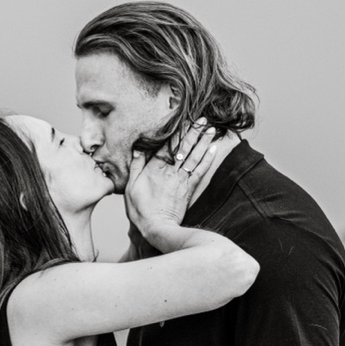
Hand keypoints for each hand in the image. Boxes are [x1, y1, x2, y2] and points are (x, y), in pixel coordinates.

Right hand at [124, 118, 216, 239]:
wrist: (156, 227)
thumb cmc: (140, 209)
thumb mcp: (131, 187)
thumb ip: (136, 166)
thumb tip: (138, 150)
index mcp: (154, 168)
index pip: (167, 145)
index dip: (177, 132)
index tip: (184, 119)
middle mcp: (170, 171)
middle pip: (184, 147)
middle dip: (194, 132)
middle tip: (202, 119)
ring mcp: (181, 179)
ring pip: (194, 156)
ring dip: (204, 141)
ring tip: (211, 129)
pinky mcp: (189, 188)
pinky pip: (200, 170)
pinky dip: (208, 159)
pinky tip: (213, 149)